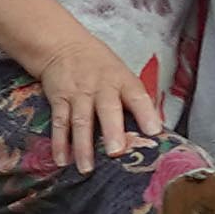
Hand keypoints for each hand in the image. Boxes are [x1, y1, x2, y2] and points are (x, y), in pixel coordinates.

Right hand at [17, 16, 166, 176]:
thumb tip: (154, 129)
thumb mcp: (122, 74)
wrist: (63, 45)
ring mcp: (79, 94)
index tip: (153, 131)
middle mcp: (101, 88)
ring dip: (83, 146)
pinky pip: (60, 123)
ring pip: (81, 121)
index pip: (137, 96)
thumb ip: (135, 100)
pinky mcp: (60, 100)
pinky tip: (62, 160)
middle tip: (116, 152)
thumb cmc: (100, 66)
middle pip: (107, 109)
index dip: (146, 113)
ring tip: (86, 168)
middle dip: (112, 131)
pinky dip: (59, 143)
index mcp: (122, 81)